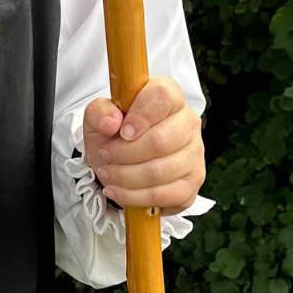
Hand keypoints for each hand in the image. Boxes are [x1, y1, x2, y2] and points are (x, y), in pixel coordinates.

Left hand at [82, 75, 204, 214]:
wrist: (120, 159)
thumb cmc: (113, 132)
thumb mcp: (98, 116)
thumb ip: (99, 111)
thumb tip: (111, 123)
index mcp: (169, 97)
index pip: (164, 96)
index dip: (141, 115)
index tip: (121, 132)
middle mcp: (188, 123)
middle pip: (160, 141)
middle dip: (124, 153)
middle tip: (106, 155)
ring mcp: (195, 154)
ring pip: (160, 171)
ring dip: (125, 176)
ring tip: (107, 174)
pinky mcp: (192, 183)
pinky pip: (164, 195)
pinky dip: (134, 196)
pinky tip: (117, 191)